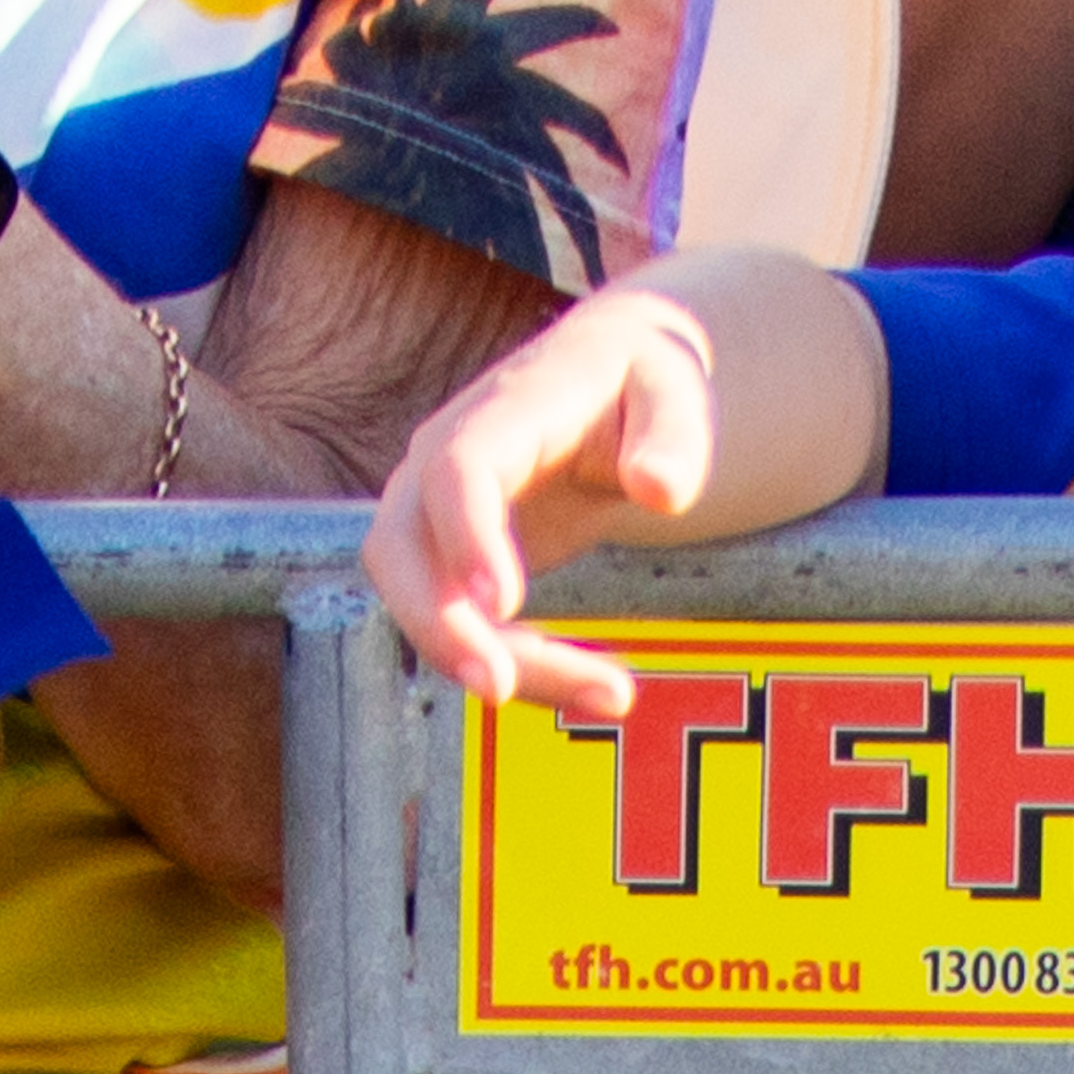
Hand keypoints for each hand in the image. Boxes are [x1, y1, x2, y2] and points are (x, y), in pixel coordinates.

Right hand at [365, 284, 729, 712]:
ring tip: (599, 693)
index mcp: (504, 409)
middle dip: (438, 626)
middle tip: (500, 689)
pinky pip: (457, 625)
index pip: (457, 470)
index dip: (468, 537)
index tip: (502, 604)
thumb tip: (659, 491)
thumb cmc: (638, 384)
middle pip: (398, 547)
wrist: (606, 380)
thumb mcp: (675, 388)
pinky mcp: (446, 559)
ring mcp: (434, 510)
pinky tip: (592, 685)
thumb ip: (675, 436)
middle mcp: (443, 456)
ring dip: (483, 660)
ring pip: (420, 602)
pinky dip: (516, 664)